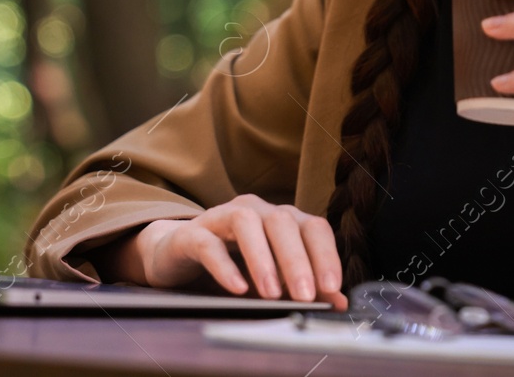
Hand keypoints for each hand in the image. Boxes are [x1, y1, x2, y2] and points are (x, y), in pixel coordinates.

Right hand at [114, 194, 348, 308]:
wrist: (175, 256)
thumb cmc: (231, 266)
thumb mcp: (271, 280)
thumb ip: (303, 287)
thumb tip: (338, 302)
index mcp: (281, 220)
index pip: (312, 227)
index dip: (326, 255)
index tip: (332, 288)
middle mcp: (255, 211)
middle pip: (282, 222)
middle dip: (297, 261)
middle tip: (306, 296)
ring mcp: (222, 217)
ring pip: (247, 223)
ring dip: (263, 259)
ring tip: (271, 294)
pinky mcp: (192, 234)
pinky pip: (209, 244)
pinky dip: (224, 266)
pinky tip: (237, 288)